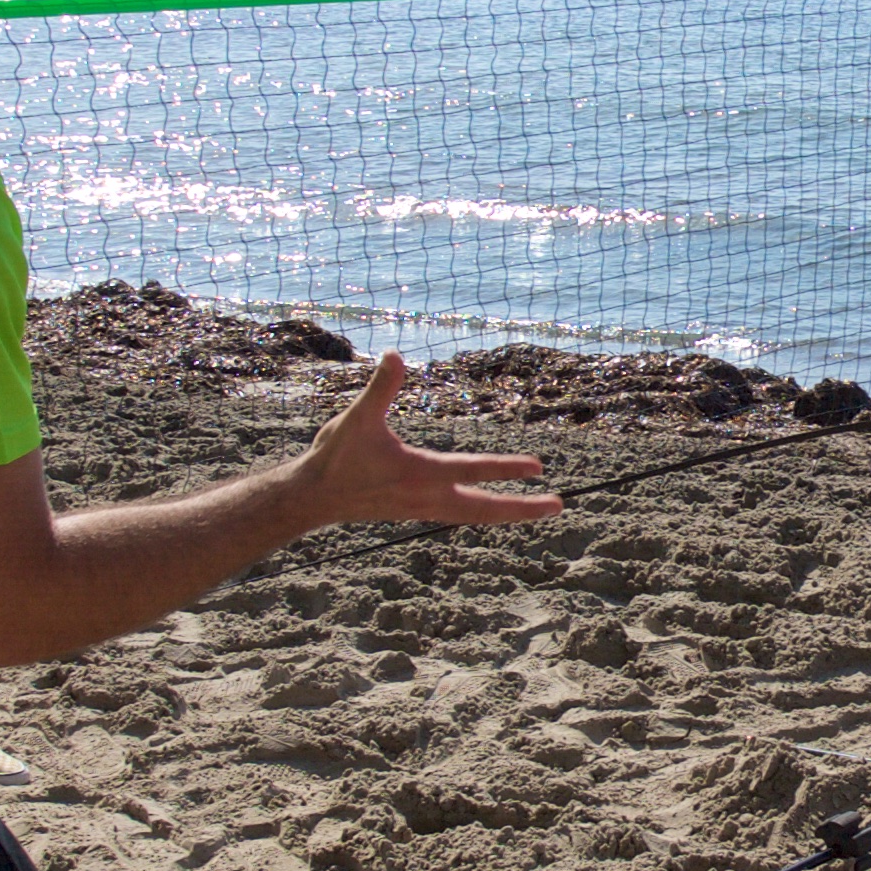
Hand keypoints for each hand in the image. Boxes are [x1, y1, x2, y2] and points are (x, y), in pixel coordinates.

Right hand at [299, 353, 558, 526]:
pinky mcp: (417, 512)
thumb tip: (394, 355)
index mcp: (420, 474)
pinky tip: (493, 508)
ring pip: (475, 515)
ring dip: (507, 513)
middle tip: (558, 506)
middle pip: (485, 508)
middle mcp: (428, 497)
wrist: (313, 498)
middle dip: (522, 508)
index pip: (472, 470)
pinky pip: (460, 515)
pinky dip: (483, 512)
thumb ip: (380, 388)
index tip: (538, 467)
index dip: (506, 467)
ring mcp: (424, 509)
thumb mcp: (357, 418)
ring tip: (536, 511)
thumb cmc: (336, 457)